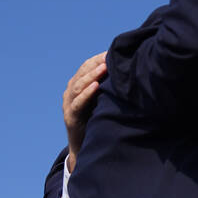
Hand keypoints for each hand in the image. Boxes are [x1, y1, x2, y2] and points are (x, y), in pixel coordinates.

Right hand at [62, 51, 106, 172]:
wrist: (85, 146)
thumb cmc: (96, 120)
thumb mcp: (102, 100)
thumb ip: (109, 87)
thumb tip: (129, 72)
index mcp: (78, 86)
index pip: (86, 67)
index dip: (98, 59)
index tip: (112, 51)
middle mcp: (70, 93)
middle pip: (82, 73)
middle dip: (96, 63)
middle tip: (109, 56)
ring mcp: (68, 105)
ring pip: (78, 86)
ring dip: (91, 75)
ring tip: (104, 67)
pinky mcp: (71, 117)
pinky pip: (78, 103)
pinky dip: (86, 93)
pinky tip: (96, 86)